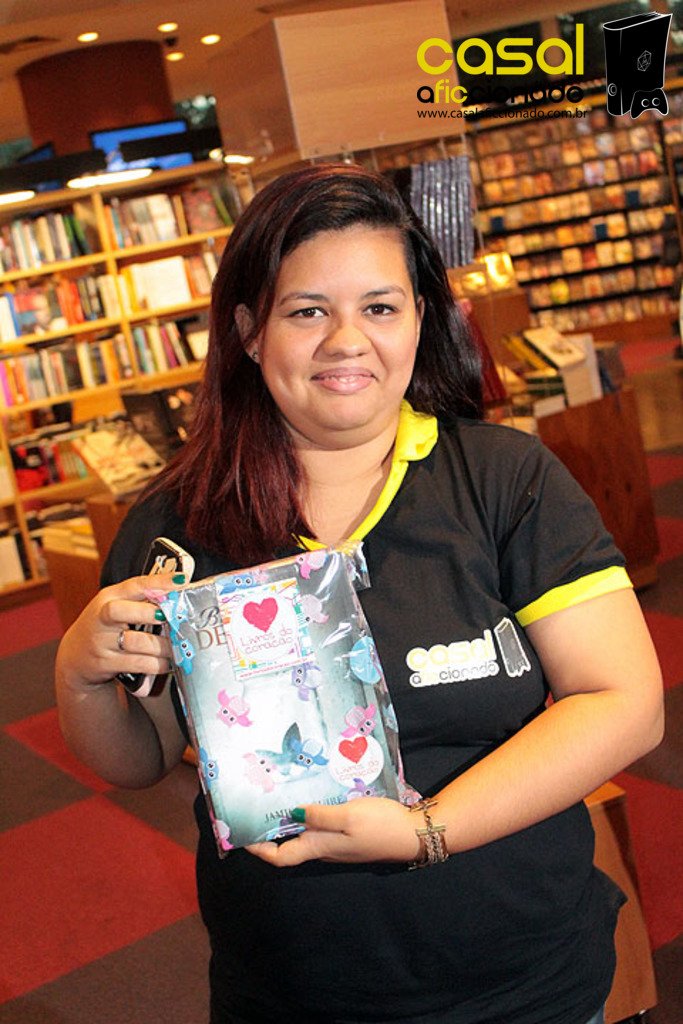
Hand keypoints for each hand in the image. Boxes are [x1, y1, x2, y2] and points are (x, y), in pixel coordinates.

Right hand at [56, 573, 176, 692]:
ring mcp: (100, 642)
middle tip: (171, 619)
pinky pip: (137, 664)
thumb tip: (179, 593)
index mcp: (108, 597)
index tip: (180, 580)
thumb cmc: (105, 627)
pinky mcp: (104, 663)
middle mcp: (101, 618)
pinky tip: (166, 663)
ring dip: (162, 646)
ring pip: (136, 642)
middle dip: (149, 614)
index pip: (134, 585)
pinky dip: (157, 664)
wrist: (76, 657)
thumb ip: (142, 600)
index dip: (158, 581)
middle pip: (121, 611)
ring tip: (176, 647)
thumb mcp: (117, 606)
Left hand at [246, 797, 419, 867]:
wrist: (414, 833)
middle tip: (257, 806)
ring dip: (290, 819)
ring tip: (278, 795)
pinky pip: (321, 825)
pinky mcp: (349, 833)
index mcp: (319, 847)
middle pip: (289, 845)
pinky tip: (313, 793)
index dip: (259, 849)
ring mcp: (337, 841)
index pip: (280, 856)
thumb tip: (290, 813)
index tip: (241, 834)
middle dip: (271, 830)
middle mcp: (324, 848)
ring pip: (305, 833)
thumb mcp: (348, 816)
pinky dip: (310, 812)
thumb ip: (319, 815)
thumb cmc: (381, 826)